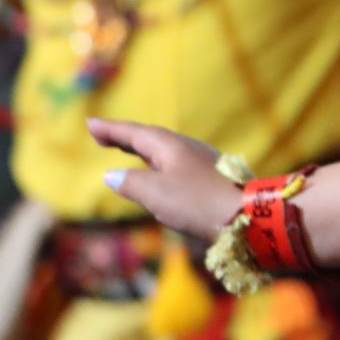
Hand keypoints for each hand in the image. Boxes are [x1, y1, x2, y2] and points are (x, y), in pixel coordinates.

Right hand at [87, 118, 242, 241]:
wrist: (249, 215)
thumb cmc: (198, 202)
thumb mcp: (155, 193)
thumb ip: (130, 183)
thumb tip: (112, 175)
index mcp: (171, 146)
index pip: (135, 133)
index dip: (112, 129)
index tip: (90, 124)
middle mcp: (187, 148)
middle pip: (150, 138)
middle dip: (125, 137)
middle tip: (101, 135)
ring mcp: (201, 161)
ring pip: (164, 151)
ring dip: (141, 149)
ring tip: (125, 148)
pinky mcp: (211, 177)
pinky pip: (174, 163)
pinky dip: (156, 164)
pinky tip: (157, 173)